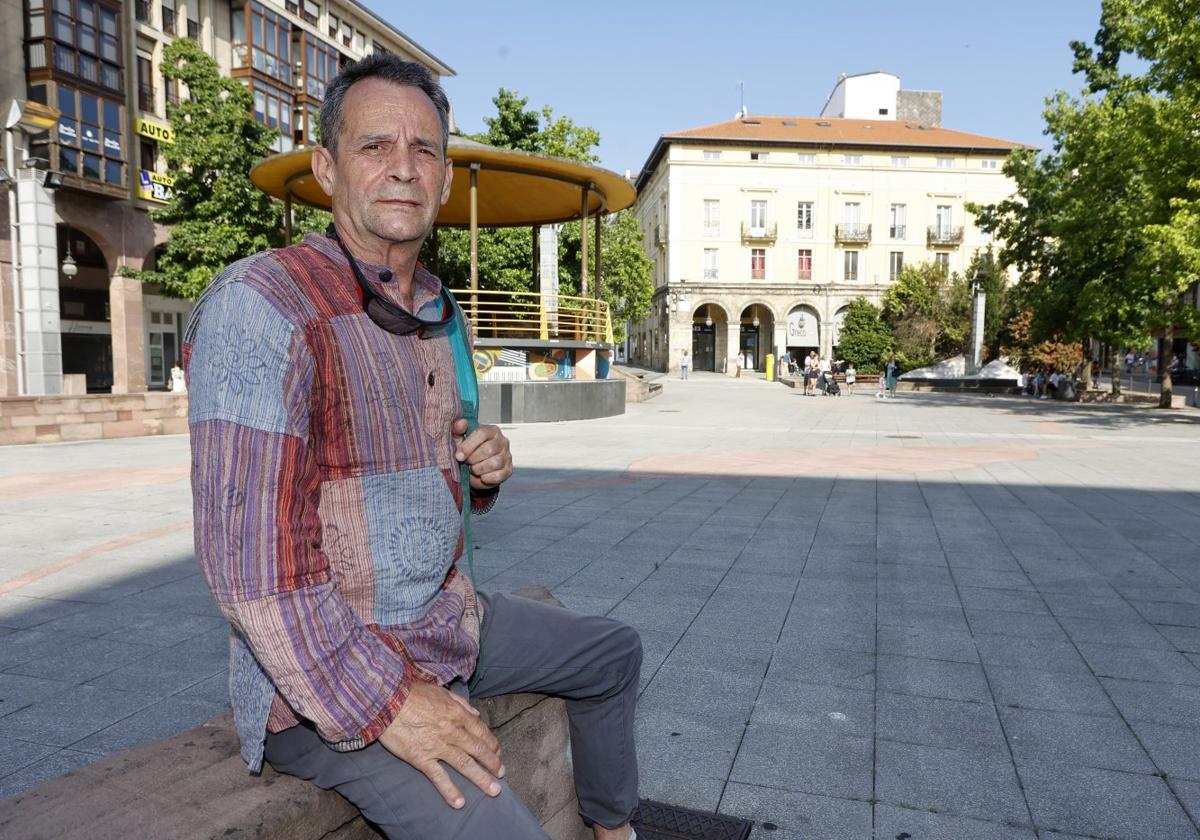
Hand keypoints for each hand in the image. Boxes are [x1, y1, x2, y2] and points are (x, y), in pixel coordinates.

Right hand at [377, 682, 504, 808]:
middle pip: (478, 750)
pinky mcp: (422, 758)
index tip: (497, 752)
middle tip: (501, 774)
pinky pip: (439, 777)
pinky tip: (459, 802)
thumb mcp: (441, 691)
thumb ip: (460, 702)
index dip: (491, 743)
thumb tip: (475, 714)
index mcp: (457, 713)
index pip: (481, 731)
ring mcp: (438, 746)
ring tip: (493, 790)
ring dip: (481, 779)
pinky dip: (450, 790)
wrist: (387, 700)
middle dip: (492, 763)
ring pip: (465, 765)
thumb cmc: (412, 693)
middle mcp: (452, 731)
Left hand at [451, 421, 512, 490]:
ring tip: (472, 469)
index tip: (458, 456)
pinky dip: (486, 478)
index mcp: (492, 430)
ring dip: (478, 469)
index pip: (482, 434)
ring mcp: (507, 456)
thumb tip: (461, 423)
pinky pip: (498, 475)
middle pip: (489, 449)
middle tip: (466, 462)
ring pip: (494, 463)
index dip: (468, 446)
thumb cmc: (467, 451)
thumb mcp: (459, 439)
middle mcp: (503, 441)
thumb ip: (457, 429)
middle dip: (473, 459)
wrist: (472, 468)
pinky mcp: (508, 470)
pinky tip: (480, 476)